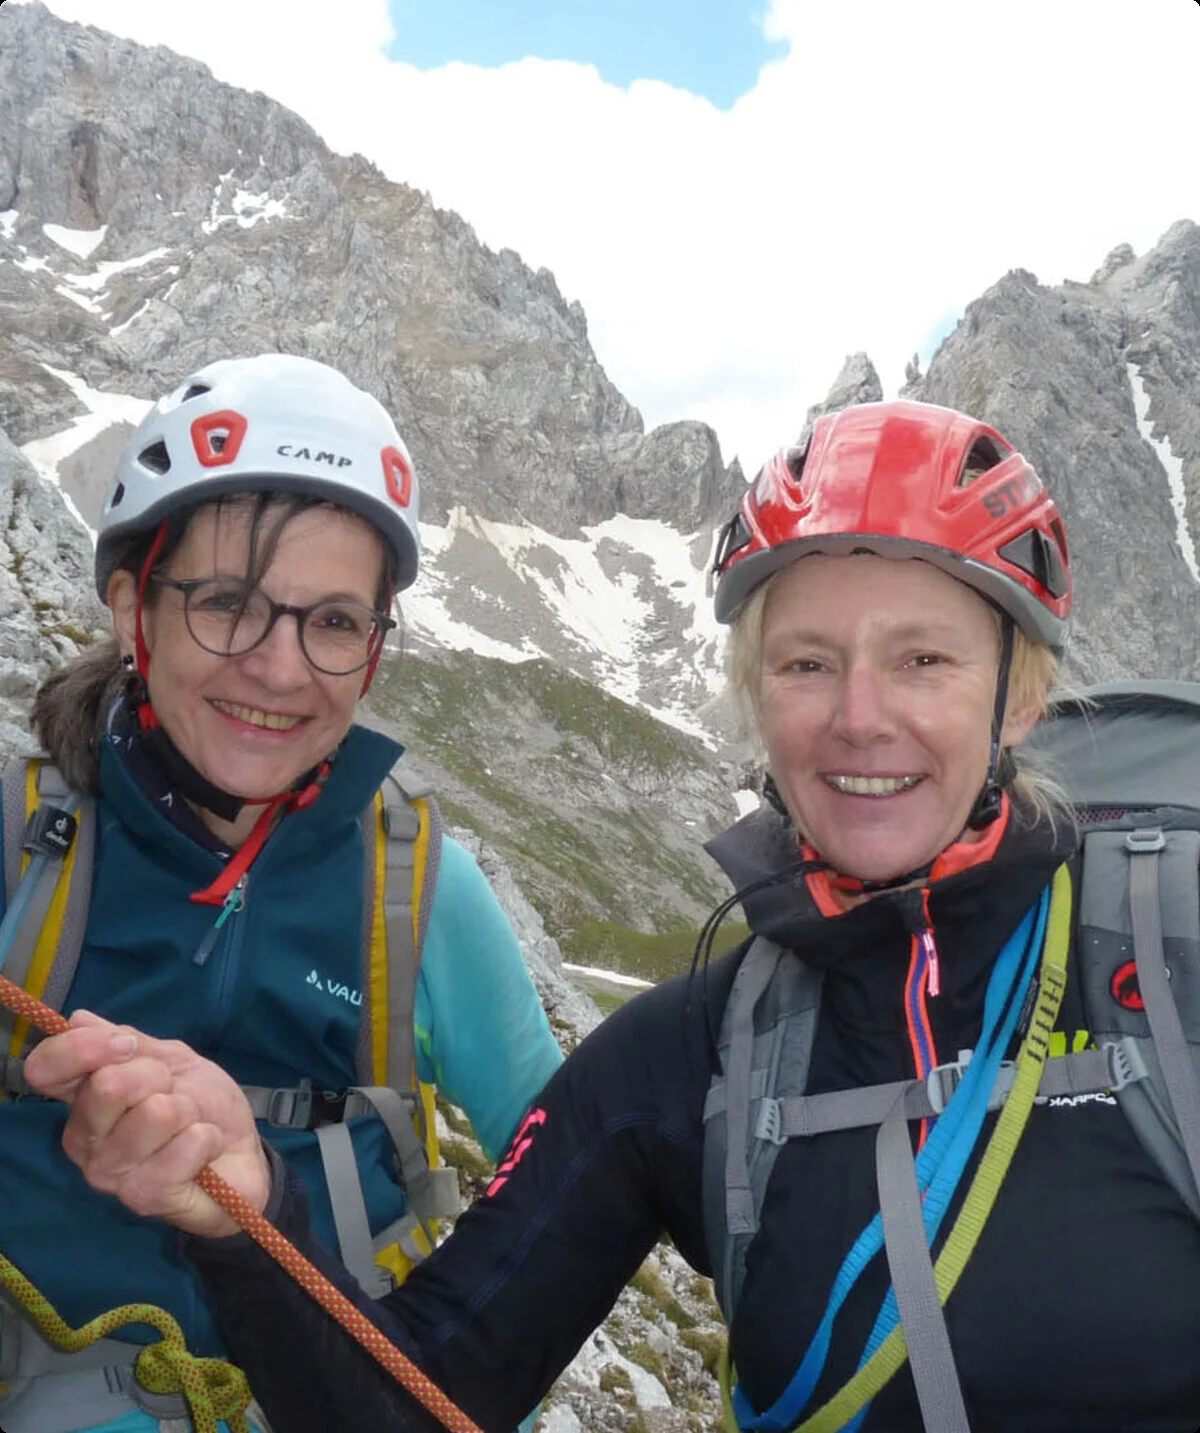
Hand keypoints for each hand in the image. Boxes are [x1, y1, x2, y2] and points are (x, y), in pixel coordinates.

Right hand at [23, 1010, 270, 1237]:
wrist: (241, 1155)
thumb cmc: (203, 1107)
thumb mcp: (173, 1060)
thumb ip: (129, 1042)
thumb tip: (78, 1020)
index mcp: (83, 1100)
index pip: (46, 1069)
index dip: (82, 1048)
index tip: (127, 1044)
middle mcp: (85, 1139)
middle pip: (106, 1086)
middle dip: (157, 1075)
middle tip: (175, 1093)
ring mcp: (110, 1173)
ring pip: (153, 1114)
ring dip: (188, 1110)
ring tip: (191, 1125)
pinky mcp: (143, 1196)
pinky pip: (183, 1147)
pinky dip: (205, 1138)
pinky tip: (204, 1149)